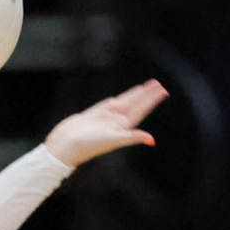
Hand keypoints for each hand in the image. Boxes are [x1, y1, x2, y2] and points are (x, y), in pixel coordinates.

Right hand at [43, 79, 168, 167]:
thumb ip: (131, 138)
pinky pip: (109, 105)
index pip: (141, 110)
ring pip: (124, 103)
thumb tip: (151, 140)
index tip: (163, 91)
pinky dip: (118, 100)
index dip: (152, 100)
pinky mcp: (94, 115)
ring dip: (135, 95)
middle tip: (158, 85)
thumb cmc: (87, 145)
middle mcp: (116, 122)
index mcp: (123, 127)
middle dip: (147, 95)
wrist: (65, 145)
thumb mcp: (112, 140)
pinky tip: (122, 97)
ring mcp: (105, 118)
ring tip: (144, 87)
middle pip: (135, 104)